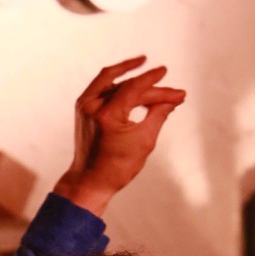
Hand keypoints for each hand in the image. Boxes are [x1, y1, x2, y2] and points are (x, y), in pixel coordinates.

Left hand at [53, 56, 185, 215]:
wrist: (89, 181)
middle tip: (172, 93)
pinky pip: (102, 86)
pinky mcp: (82, 106)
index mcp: (106, 116)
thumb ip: (158, 116)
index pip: (134, 89)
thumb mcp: (144, 142)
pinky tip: (132, 82)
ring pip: (112, 81)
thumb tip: (172, 100)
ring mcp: (84, 105)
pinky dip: (118, 83)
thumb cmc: (117, 168)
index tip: (168, 74)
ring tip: (153, 80)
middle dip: (151, 88)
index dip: (154, 81)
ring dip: (133, 79)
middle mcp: (92, 106)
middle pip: (126, 86)